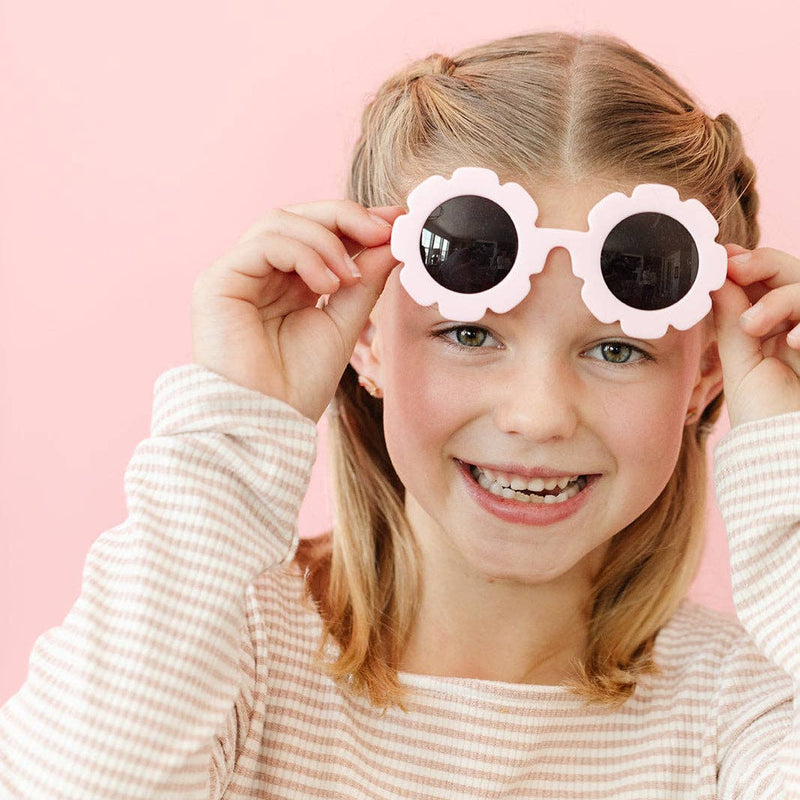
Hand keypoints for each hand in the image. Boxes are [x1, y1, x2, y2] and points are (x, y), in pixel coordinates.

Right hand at [191, 200, 404, 422]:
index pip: (318, 232)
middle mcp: (259, 272)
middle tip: (383, 230)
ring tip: (347, 278)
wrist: (266, 423)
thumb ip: (364, 280)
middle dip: (345, 217)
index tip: (396, 221)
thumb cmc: (298, 385)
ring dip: (325, 241)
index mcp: (287, 282)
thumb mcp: (344, 323)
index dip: (356, 220)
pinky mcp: (218, 280)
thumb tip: (392, 239)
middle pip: (299, 216)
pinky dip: (303, 253)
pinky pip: (264, 242)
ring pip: (280, 221)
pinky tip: (326, 285)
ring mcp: (237, 274)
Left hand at [711, 243, 799, 426]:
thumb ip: (731, 321)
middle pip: (794, 272)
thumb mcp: (741, 362)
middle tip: (735, 269)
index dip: (749, 262)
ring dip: (781, 298)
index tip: (723, 256)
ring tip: (753, 324)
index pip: (768, 279)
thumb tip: (715, 280)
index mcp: (776, 325)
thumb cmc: (764, 414)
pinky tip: (794, 341)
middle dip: (764, 263)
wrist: (787, 452)